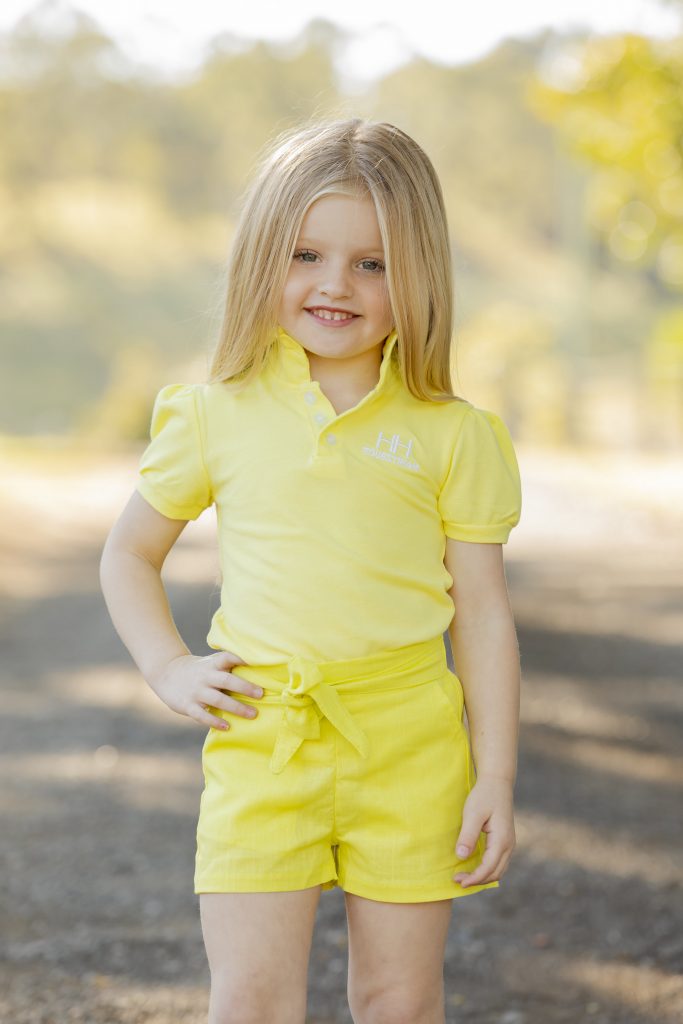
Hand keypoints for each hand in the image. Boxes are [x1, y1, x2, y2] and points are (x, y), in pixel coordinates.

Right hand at [148, 650, 263, 730]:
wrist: (166, 672)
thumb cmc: (199, 670)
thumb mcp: (210, 663)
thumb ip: (228, 668)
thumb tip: (259, 673)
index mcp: (212, 664)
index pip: (228, 657)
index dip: (242, 658)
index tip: (257, 661)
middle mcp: (205, 676)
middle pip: (226, 680)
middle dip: (244, 687)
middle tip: (261, 694)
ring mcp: (196, 691)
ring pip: (217, 700)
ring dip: (236, 707)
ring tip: (253, 714)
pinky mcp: (187, 705)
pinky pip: (202, 715)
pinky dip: (214, 721)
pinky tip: (227, 727)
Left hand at [452, 774, 515, 886]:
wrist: (497, 782)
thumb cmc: (484, 796)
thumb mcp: (473, 813)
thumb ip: (468, 835)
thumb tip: (461, 857)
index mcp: (502, 840)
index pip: (488, 868)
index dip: (473, 878)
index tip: (458, 882)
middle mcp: (509, 845)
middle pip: (495, 873)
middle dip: (477, 880)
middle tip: (457, 881)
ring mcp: (509, 843)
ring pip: (498, 869)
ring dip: (482, 877)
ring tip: (464, 877)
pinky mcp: (505, 840)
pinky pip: (498, 862)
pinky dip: (487, 869)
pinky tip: (474, 867)